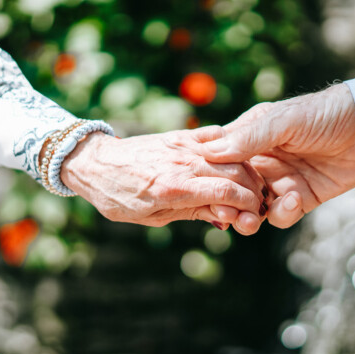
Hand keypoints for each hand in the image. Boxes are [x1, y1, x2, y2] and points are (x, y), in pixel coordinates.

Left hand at [59, 129, 265, 226]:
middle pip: (235, 173)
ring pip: (229, 155)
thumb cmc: (118, 197)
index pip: (226, 192)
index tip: (253, 214)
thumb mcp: (151, 217)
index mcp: (173, 188)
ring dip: (247, 171)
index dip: (248, 204)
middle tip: (259, 203)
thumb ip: (191, 214)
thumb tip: (224, 218)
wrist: (95, 163)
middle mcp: (181, 163)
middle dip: (254, 190)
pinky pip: (214, 136)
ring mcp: (182, 146)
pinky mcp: (179, 135)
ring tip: (252, 187)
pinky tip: (237, 162)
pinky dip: (231, 149)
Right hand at [201, 83, 354, 233]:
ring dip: (249, 216)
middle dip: (227, 203)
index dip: (208, 175)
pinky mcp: (300, 198)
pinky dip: (282, 213)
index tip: (203, 186)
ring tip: (254, 217)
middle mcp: (260, 161)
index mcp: (248, 137)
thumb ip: (249, 138)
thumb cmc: (323, 113)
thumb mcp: (284, 121)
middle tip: (227, 212)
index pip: (218, 159)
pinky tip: (295, 199)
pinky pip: (280, 215)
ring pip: (251, 208)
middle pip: (231, 189)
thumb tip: (209, 153)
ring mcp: (279, 181)